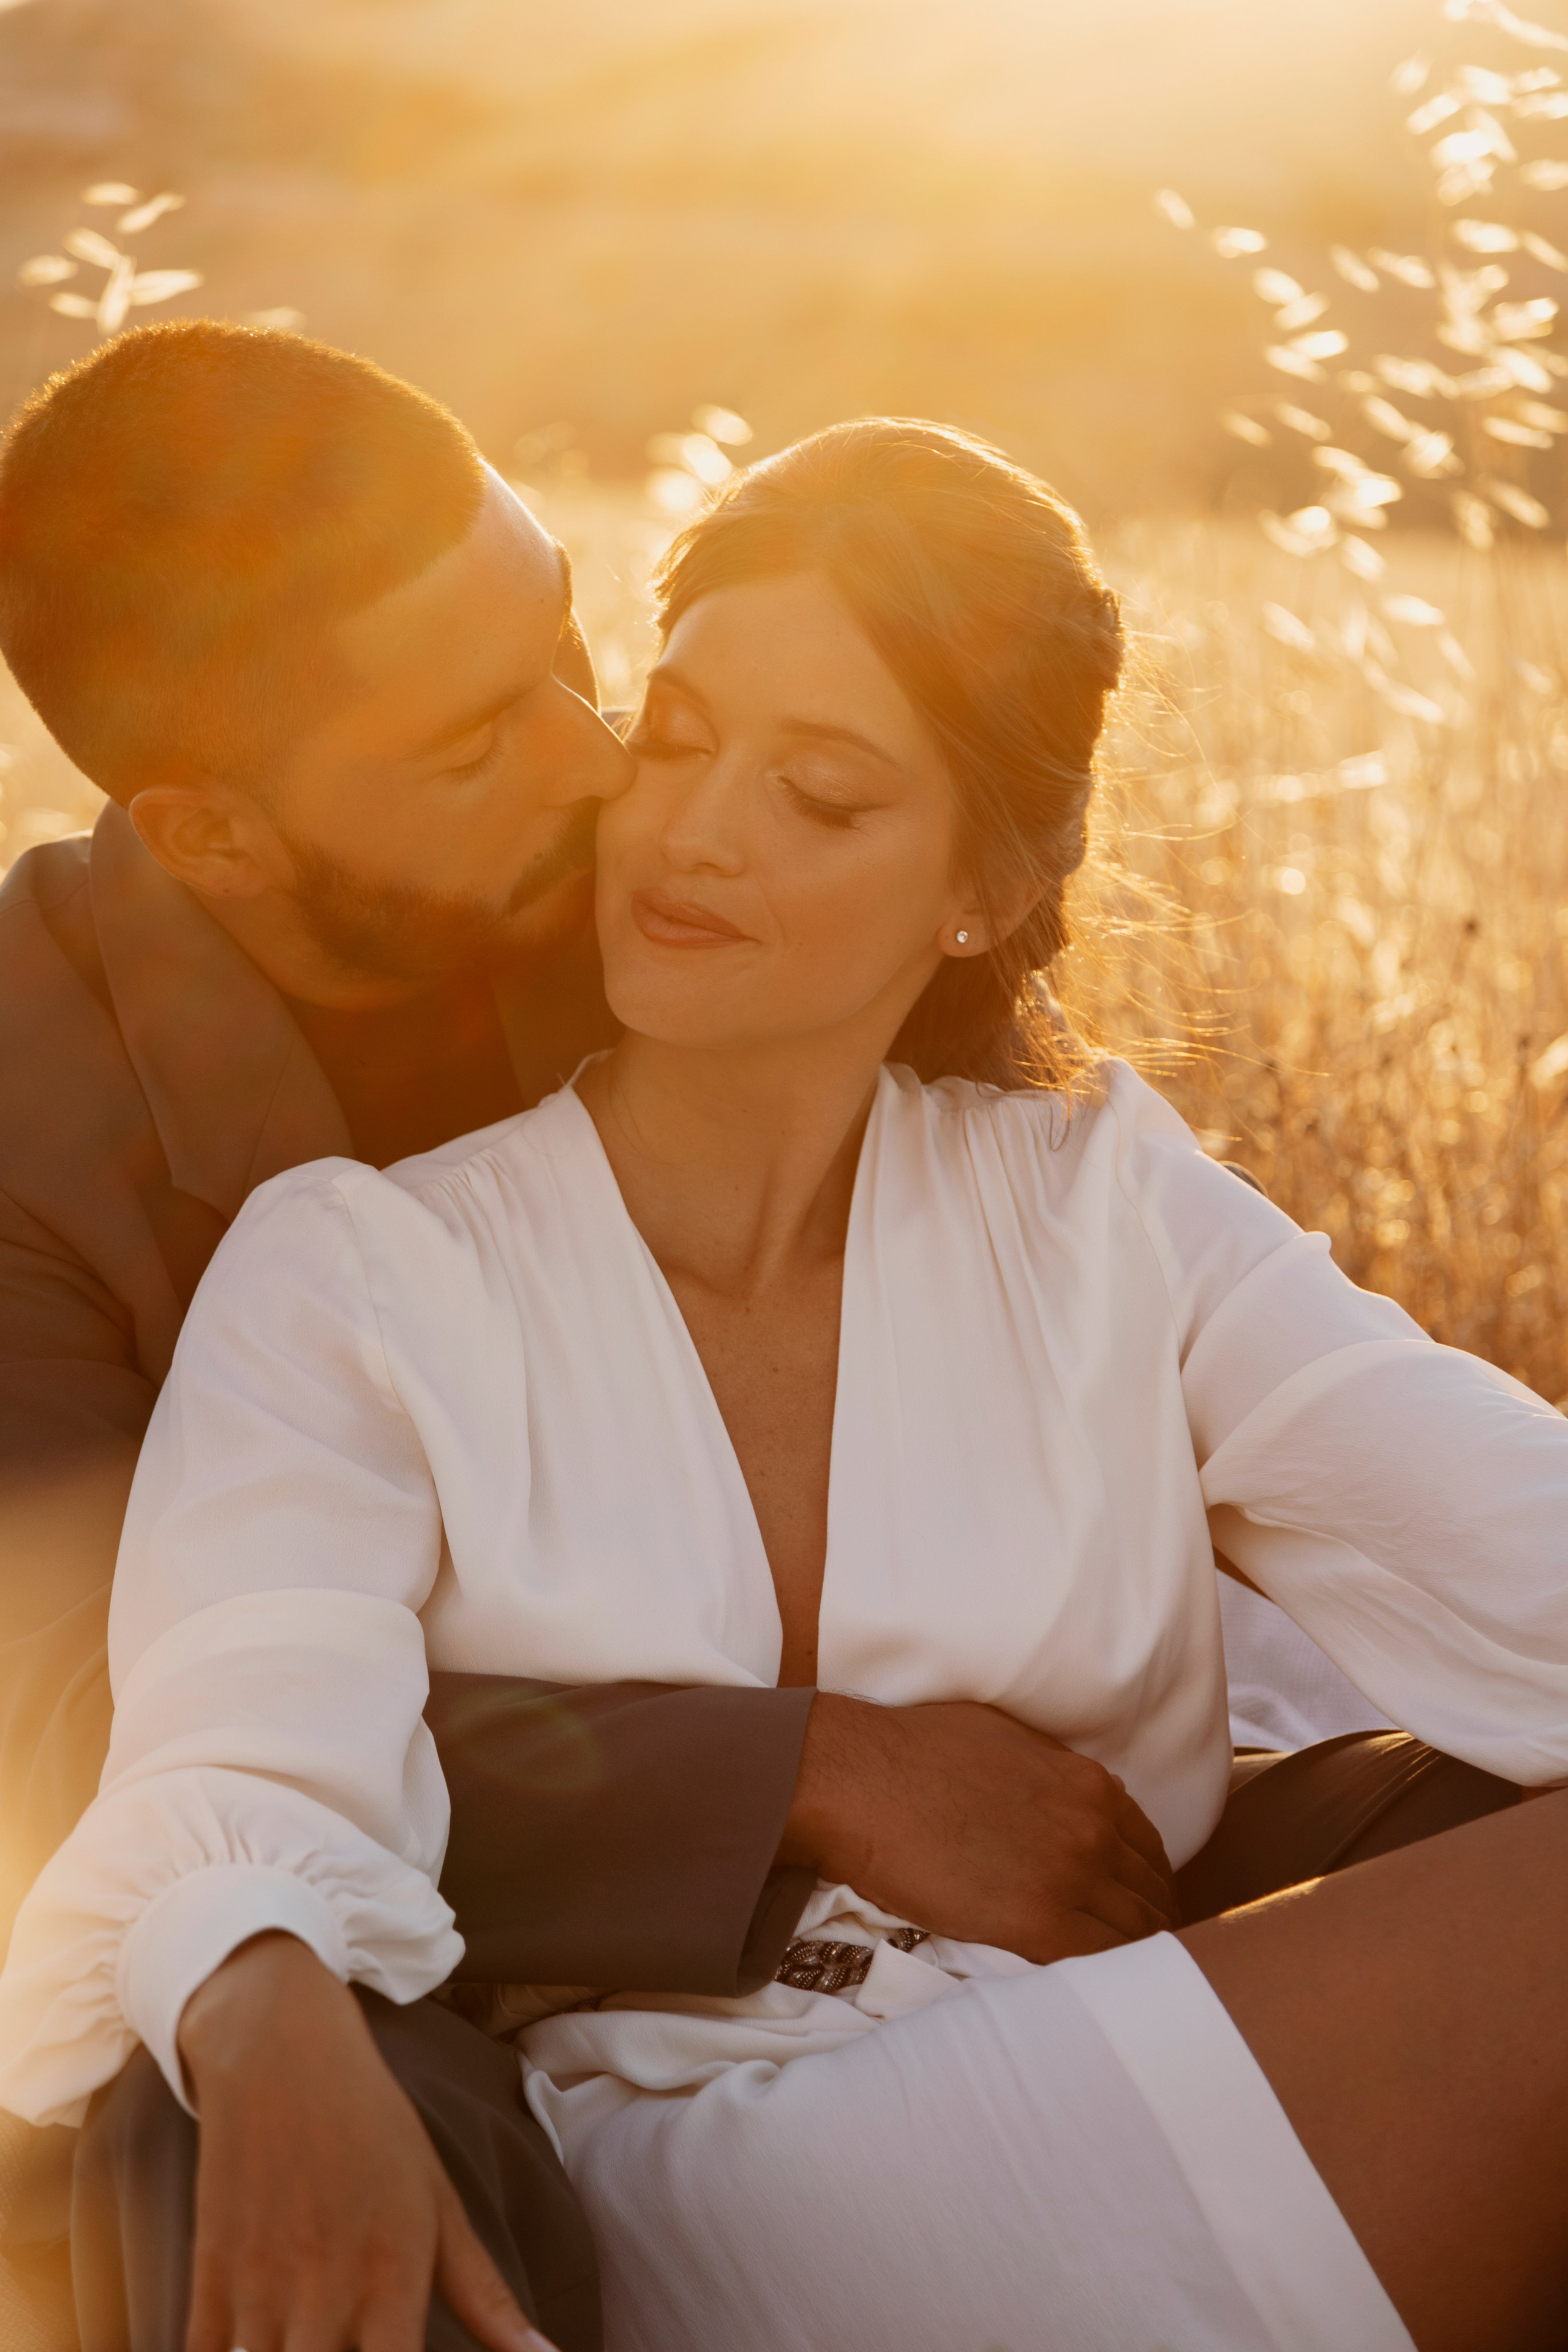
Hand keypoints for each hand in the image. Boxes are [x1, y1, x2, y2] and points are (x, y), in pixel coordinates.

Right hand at [177, 1933, 554, 2351]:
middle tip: (353, 2344)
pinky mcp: (207, 2278)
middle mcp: (324, 2290)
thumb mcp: (437, 2203)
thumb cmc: (375, 2132)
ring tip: (312, 2337)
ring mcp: (258, 2288)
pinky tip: (260, 2341)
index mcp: (391, 2275)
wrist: (281, 2054)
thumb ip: (485, 2294)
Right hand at [779, 1694, 1177, 1963]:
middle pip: (1149, 1893)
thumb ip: (1054, 1775)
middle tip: (1136, 1946)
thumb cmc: (916, 1752)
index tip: (1137, 1899)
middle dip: (1148, 1919)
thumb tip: (1065, 1796)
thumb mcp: (1008, 1742)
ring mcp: (1069, 1878)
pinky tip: (1097, 1987)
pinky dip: (1105, 1976)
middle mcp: (1092, 1830)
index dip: (1148, 1878)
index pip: (1148, 1847)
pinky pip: (1097, 1961)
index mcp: (1088, 1785)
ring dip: (1133, 1953)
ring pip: (1134, 1933)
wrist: (862, 1783)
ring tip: (1122, 1977)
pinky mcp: (1036, 1924)